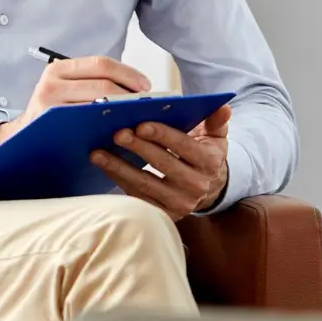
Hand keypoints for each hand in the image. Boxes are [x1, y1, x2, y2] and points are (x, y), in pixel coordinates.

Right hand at [0, 55, 150, 148]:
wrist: (22, 138)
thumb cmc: (53, 112)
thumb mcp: (66, 89)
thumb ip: (92, 82)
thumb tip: (138, 85)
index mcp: (58, 68)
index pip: (101, 64)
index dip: (128, 74)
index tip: (146, 86)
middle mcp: (51, 83)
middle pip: (102, 84)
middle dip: (129, 94)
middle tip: (146, 105)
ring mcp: (49, 106)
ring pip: (97, 105)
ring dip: (121, 111)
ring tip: (136, 117)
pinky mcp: (51, 128)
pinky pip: (87, 126)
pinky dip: (107, 128)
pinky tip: (118, 132)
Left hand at [91, 104, 230, 219]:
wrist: (207, 188)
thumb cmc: (203, 154)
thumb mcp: (216, 137)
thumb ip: (216, 121)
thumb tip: (223, 107)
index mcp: (209, 163)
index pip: (184, 146)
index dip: (162, 135)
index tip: (140, 124)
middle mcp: (196, 186)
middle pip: (162, 164)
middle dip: (138, 147)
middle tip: (116, 133)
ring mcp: (179, 203)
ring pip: (145, 184)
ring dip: (119, 167)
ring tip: (97, 152)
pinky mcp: (162, 214)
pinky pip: (136, 197)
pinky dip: (117, 180)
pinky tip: (103, 166)